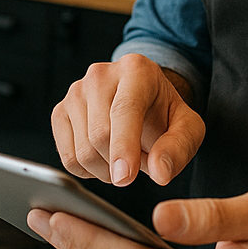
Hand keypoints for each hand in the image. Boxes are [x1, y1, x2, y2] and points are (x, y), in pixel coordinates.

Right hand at [52, 53, 204, 186]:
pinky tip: (104, 158)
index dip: (123, 146)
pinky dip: (88, 171)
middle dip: (122, 164)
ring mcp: (75, 91)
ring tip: (124, 157)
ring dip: (107, 171)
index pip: (124, 110)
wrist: (144, 102)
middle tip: (141, 162)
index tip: (124, 178)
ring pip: (82, 152)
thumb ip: (178, 149)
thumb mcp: (188, 129)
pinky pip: (68, 159)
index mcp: (135, 69)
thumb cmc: (165, 115)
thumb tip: (159, 173)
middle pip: (100, 136)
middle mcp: (100, 74)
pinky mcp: (59, 111)